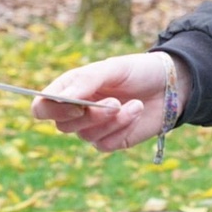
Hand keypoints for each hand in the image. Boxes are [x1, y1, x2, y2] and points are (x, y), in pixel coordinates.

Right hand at [31, 53, 189, 152]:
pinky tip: (137, 111)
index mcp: (70, 88)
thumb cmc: (136, 71)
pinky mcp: (111, 140)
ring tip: (135, 103)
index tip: (74, 103)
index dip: (51, 109)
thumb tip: (60, 99)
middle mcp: (76, 111)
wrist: (169, 84)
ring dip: (112, 120)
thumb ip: (84, 82)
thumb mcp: (111, 68)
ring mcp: (93, 128)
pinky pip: (106, 143)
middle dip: (90, 115)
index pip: (42, 107)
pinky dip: (123, 127)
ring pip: (86, 135)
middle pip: (62, 125)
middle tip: (114, 101)